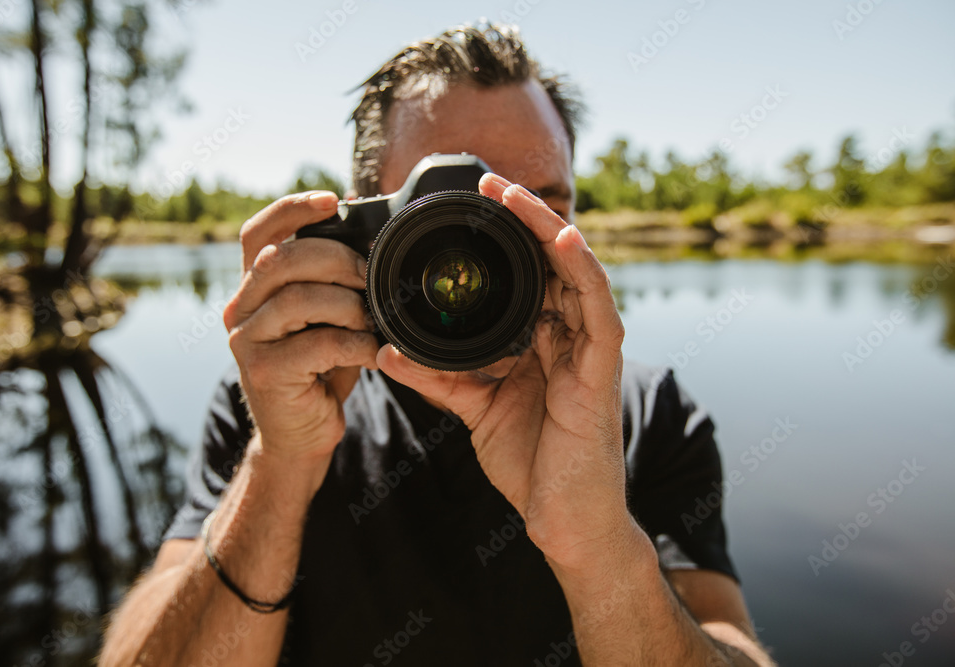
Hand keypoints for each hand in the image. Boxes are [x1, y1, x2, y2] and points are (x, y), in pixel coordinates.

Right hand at [223, 191, 379, 461]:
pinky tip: (373, 352)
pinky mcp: (263, 372)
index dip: (292, 209)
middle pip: (283, 258)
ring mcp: (246, 341)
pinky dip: (356, 344)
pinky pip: (318, 343)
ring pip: (299, 299)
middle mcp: (240, 308)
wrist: (301, 435)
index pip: (259, 233)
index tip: (332, 201)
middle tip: (372, 278)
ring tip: (373, 321)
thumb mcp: (326, 317)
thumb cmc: (319, 370)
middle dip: (339, 260)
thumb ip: (331, 280)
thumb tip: (366, 234)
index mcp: (253, 287)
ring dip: (350, 305)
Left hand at [377, 173, 632, 568]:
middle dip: (525, 219)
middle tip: (490, 183)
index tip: (472, 207)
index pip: (529, 275)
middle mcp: (569, 337)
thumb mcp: (473, 408)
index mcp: (544, 341)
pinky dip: (582, 272)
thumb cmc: (529, 462)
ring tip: (514, 195)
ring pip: (577, 273)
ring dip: (548, 229)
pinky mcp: (601, 372)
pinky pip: (598, 311)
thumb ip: (436, 376)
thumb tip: (386, 350)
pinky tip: (561, 240)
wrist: (561, 520)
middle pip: (553, 263)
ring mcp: (589, 352)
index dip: (507, 238)